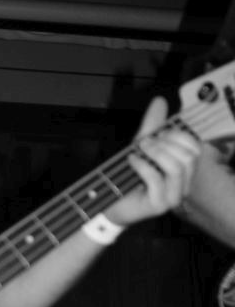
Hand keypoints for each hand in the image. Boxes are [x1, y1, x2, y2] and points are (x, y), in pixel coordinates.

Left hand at [106, 96, 200, 227]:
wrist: (111, 204)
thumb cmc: (130, 176)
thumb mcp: (142, 147)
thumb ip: (152, 125)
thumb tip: (160, 101)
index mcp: (185, 171)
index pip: (195, 148)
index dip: (178, 136)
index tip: (158, 134)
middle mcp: (184, 185)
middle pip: (189, 157)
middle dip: (166, 144)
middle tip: (146, 142)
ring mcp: (173, 197)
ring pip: (177, 167)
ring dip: (156, 152)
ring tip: (139, 149)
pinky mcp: (159, 205)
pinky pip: (156, 179)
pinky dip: (143, 165)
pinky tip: (132, 160)